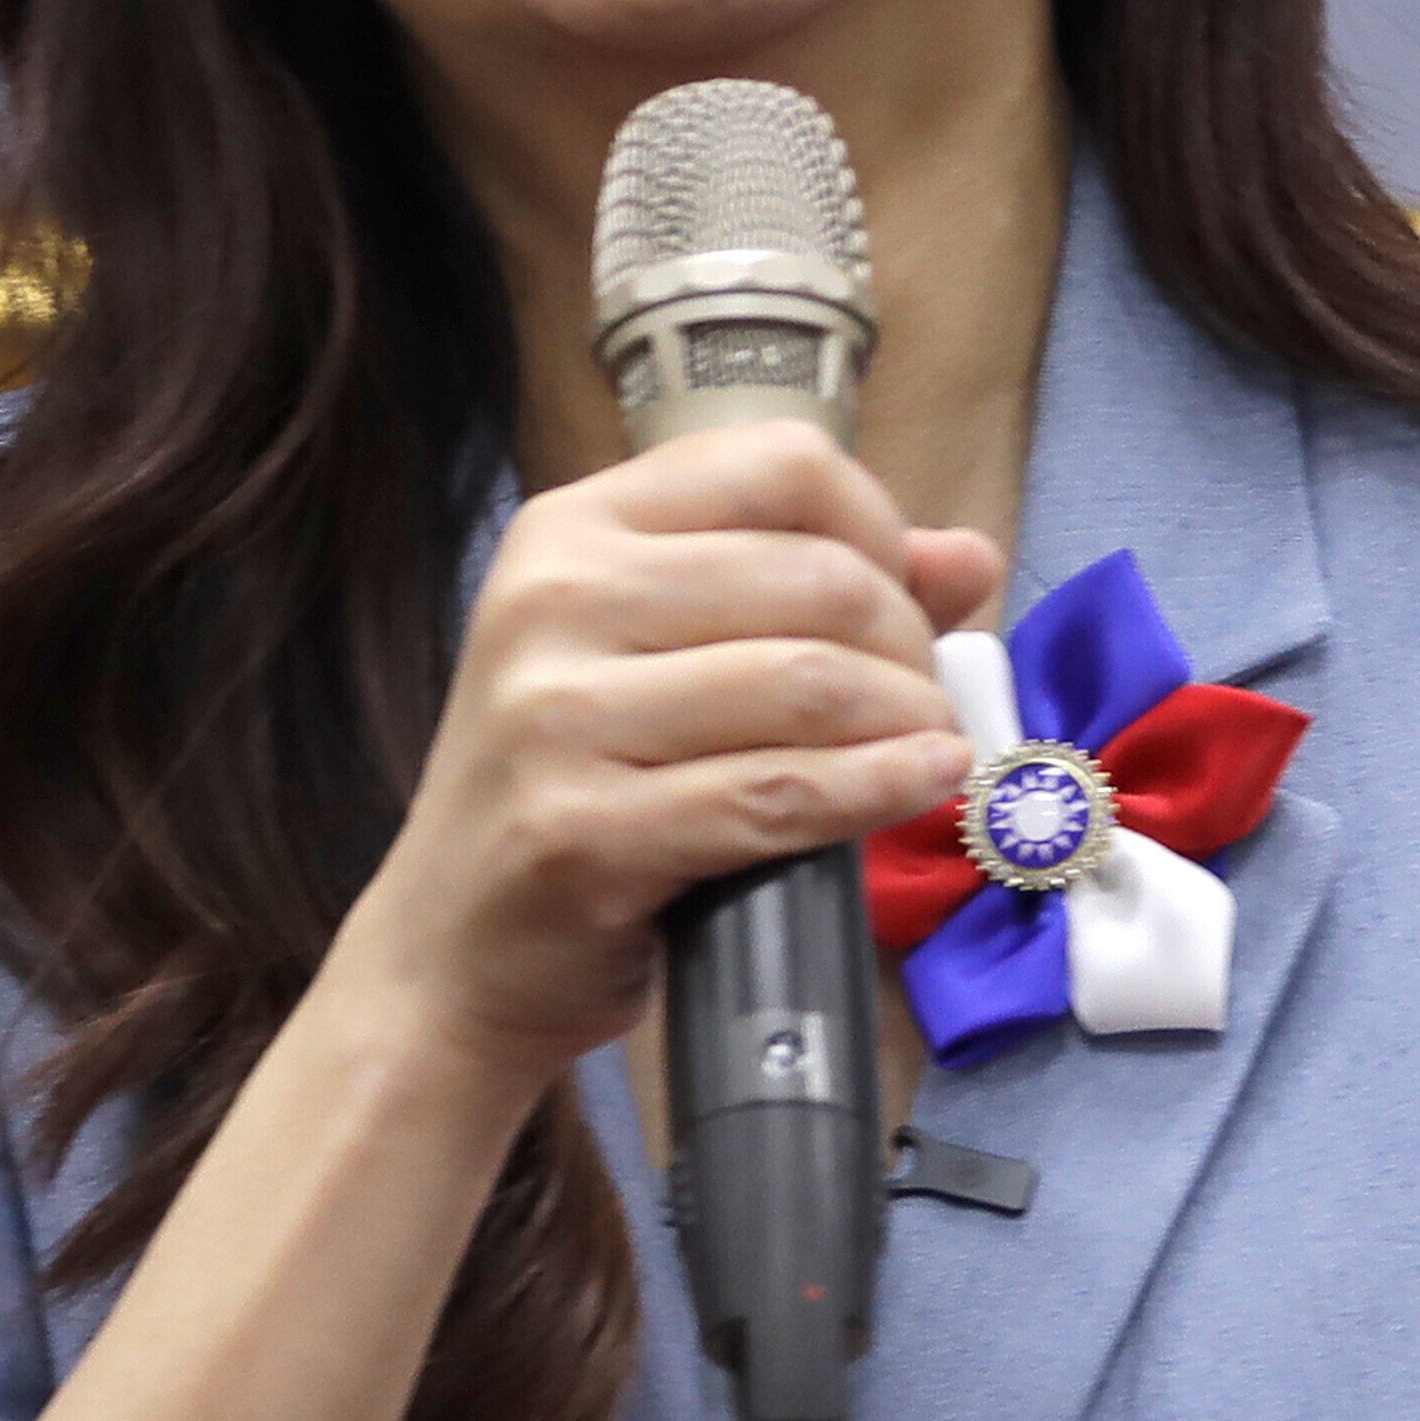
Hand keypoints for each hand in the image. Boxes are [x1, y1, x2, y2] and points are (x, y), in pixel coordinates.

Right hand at [328, 421, 1000, 1105]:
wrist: (449, 957)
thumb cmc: (576, 795)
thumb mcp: (665, 661)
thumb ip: (808, 591)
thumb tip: (969, 557)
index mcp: (572, 529)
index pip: (779, 464)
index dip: (878, 525)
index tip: (903, 599)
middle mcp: (551, 599)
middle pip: (815, 574)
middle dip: (906, 640)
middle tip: (922, 697)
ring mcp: (554, 715)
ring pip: (809, 681)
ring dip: (907, 716)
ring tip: (932, 745)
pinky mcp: (580, 829)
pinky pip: (778, 793)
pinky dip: (878, 787)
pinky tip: (924, 781)